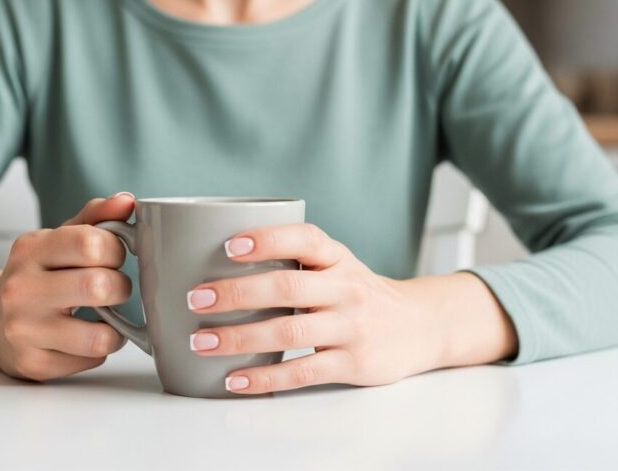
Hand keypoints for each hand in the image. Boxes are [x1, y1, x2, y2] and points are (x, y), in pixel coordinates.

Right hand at [0, 192, 137, 380]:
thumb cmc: (35, 275)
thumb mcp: (57, 240)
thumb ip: (95, 218)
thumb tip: (127, 201)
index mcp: (30, 250)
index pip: (91, 243)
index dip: (116, 250)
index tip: (114, 257)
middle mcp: (21, 289)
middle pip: (98, 286)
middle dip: (121, 288)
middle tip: (114, 289)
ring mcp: (24, 330)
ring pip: (100, 336)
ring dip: (116, 329)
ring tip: (107, 320)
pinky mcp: (34, 363)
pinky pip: (91, 359)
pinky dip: (98, 349)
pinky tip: (84, 338)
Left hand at [186, 223, 517, 393]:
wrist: (420, 326)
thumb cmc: (359, 293)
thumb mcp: (337, 265)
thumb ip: (292, 260)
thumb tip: (215, 261)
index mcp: (337, 258)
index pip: (304, 238)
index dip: (266, 239)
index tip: (228, 245)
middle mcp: (346, 288)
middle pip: (287, 286)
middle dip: (237, 293)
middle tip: (197, 298)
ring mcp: (350, 327)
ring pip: (289, 332)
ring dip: (239, 338)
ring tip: (201, 341)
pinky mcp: (352, 363)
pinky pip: (301, 372)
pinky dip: (264, 378)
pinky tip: (235, 379)